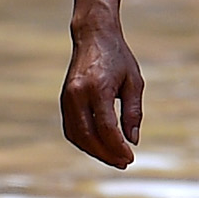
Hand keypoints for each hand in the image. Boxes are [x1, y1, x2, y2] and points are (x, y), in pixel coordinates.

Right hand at [61, 19, 145, 166]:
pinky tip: (99, 146)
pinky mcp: (64, 100)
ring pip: (77, 136)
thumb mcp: (134, 81)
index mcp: (97, 88)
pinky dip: (84, 142)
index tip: (131, 157)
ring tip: (113, 157)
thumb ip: (133, 112)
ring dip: (95, 151)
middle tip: (124, 162)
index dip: (118, 147)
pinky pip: (71, 129)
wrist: (93, 35)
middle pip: (89, 136)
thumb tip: (133, 140)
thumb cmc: (117, 57)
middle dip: (107, 154)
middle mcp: (78, 94)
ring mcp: (67, 97)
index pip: (107, 128)